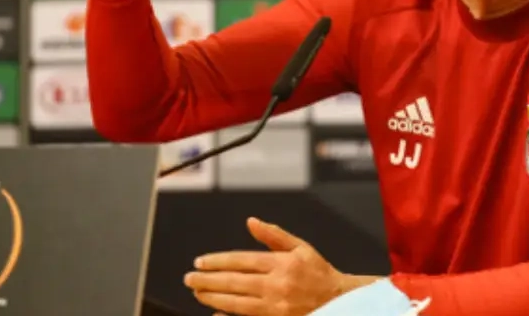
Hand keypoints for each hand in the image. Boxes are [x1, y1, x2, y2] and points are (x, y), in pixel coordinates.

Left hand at [184, 217, 346, 315]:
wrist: (339, 301)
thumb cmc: (319, 274)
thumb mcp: (301, 247)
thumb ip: (274, 235)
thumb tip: (251, 222)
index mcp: (281, 263)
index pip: (240, 260)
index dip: (217, 261)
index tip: (200, 261)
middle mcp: (276, 285)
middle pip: (233, 282)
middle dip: (207, 279)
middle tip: (189, 278)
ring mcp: (275, 307)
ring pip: (235, 302)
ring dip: (212, 297)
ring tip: (197, 292)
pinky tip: (215, 312)